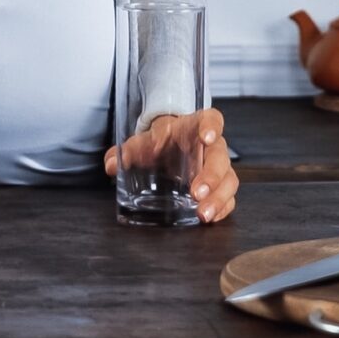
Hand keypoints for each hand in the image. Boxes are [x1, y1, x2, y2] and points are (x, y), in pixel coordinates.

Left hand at [102, 107, 236, 223]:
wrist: (168, 146)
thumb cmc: (161, 142)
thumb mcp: (143, 142)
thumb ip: (126, 150)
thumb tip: (110, 164)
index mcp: (195, 127)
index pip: (211, 119)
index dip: (212, 127)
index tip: (206, 137)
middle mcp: (212, 147)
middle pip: (220, 157)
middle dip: (212, 176)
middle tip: (197, 193)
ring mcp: (219, 168)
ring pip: (229, 181)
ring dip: (218, 198)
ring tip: (203, 213)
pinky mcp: (219, 187)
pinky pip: (228, 198)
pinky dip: (222, 209)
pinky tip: (211, 218)